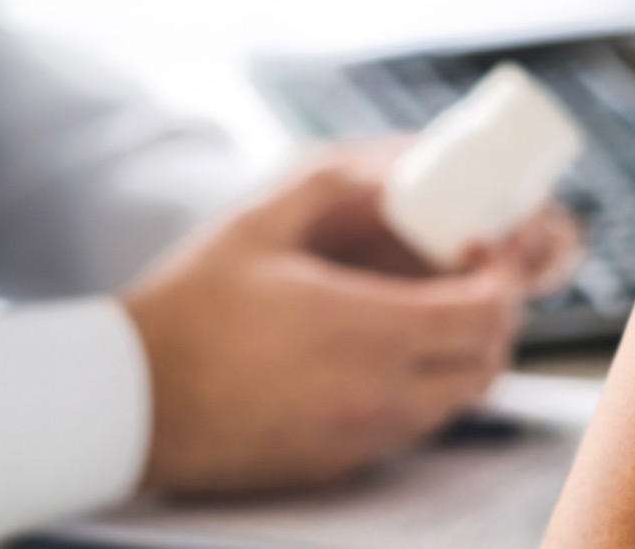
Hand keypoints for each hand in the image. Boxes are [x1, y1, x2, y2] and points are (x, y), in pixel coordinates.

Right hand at [122, 141, 577, 492]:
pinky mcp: (339, 463)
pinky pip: (413, 428)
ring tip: (430, 312)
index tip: (484, 250)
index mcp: (367, 331)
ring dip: (463, 355)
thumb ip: (334, 184)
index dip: (502, 277)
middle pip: (486, 363)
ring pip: (456, 401)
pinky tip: (384, 354)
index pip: (484, 314)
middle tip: (470, 279)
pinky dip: (425, 390)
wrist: (132, 399)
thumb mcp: (259, 222)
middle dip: (495, 317)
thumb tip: (391, 171)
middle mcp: (378, 393)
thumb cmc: (189, 310)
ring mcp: (362, 437)